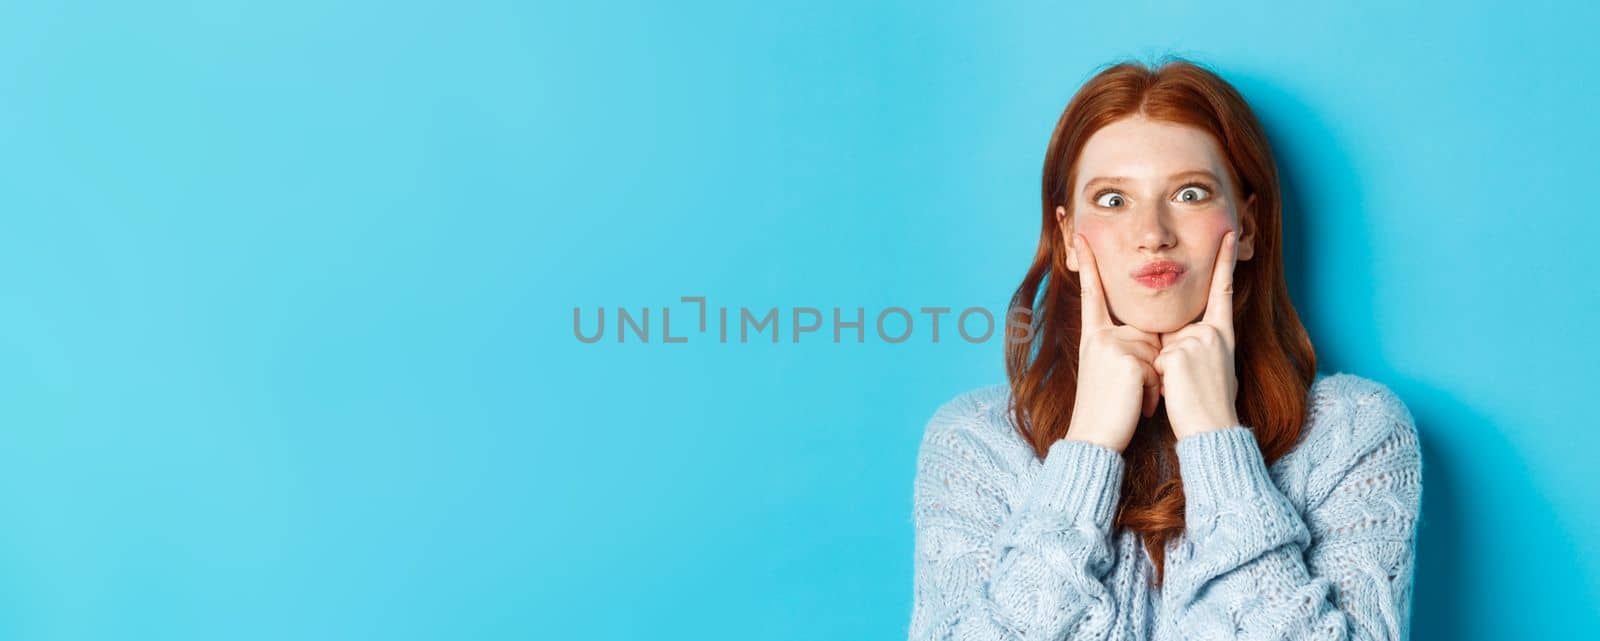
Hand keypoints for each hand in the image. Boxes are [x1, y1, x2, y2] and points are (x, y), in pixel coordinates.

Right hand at [1064, 233, 1163, 452]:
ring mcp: (1112, 347)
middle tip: (1131, 393)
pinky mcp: (1127, 361)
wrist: (1094, 439)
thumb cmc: (1107, 409)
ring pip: (1155, 351)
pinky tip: (1137, 405)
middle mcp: (1100, 336)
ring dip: (1153, 381)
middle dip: (1150, 364)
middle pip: (1146, 333)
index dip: (1087, 263)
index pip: (1092, 292)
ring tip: (1133, 401)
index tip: (1080, 235)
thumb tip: (1150, 339)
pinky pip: (1156, 368)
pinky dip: (1153, 391)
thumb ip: (1124, 346)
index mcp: (1093, 336)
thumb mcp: (1109, 370)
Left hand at [1153, 230, 1242, 438]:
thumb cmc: (1207, 404)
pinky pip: (1156, 360)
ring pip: (1161, 345)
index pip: (1222, 290)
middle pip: (1174, 327)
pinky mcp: (1180, 354)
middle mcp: (1212, 333)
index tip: (1229, 232)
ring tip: (1182, 390)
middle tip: (1186, 382)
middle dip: (1169, 354)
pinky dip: (1158, 378)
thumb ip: (1195, 345)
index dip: (1224, 261)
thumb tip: (1177, 340)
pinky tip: (1175, 391)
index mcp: (1222, 334)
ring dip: (1162, 369)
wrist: (1210, 431)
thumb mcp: (1209, 367)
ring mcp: (1196, 341)